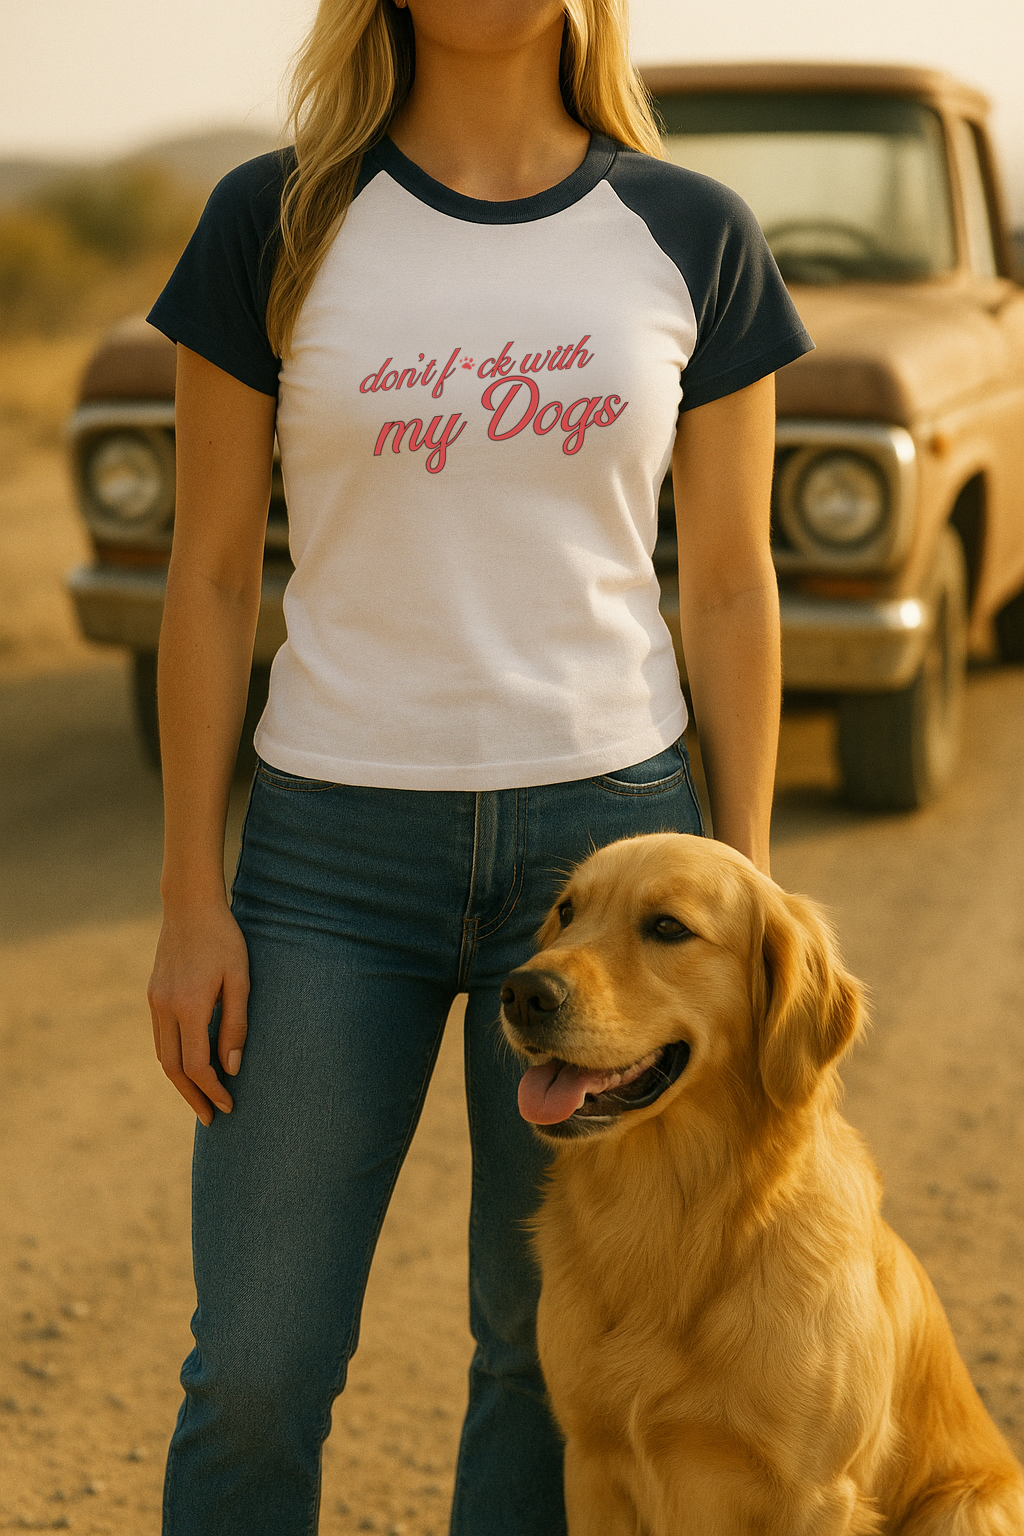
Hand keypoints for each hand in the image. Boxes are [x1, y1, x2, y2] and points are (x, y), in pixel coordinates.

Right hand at [148, 902, 249, 1125]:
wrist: (190, 906)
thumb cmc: (225, 939)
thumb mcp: (241, 979)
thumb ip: (237, 1024)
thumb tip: (232, 1069)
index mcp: (189, 1006)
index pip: (196, 1065)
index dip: (212, 1090)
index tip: (229, 1106)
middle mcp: (165, 1008)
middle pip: (172, 1069)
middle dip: (192, 1097)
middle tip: (210, 1119)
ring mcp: (155, 1002)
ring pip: (162, 1055)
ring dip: (180, 1081)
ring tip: (201, 1099)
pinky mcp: (153, 995)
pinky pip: (160, 1038)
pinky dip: (173, 1059)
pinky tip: (189, 1067)